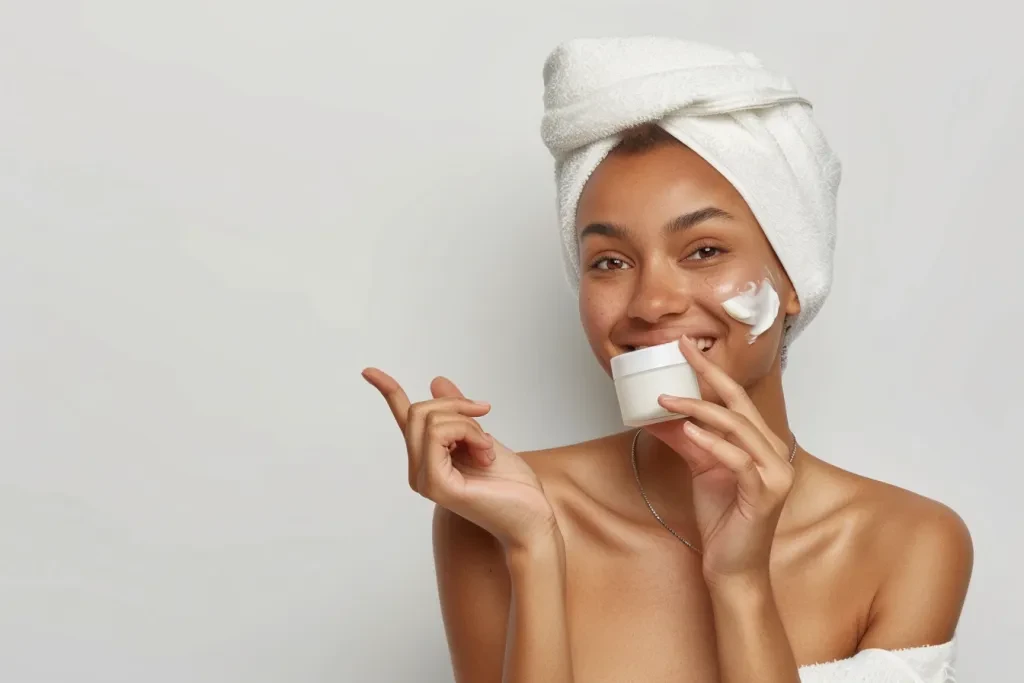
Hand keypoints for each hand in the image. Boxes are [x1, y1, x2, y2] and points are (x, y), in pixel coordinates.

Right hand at [362, 368, 557, 550]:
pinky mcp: (435, 484)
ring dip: (469, 424)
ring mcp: (424, 479)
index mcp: (428, 458)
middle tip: (486, 417)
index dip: (387, 390)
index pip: (404, 418)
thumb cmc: (511, 485)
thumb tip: (437, 381)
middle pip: (420, 411)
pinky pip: (439, 435)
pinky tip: (485, 454)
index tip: (368, 371)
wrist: (531, 517)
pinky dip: (468, 434)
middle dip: (457, 405)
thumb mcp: (483, 437)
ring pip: (431, 420)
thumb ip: (458, 414)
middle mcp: (419, 470)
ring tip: (487, 448)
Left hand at [643, 337, 794, 584]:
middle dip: (708, 374)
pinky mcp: (765, 494)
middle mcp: (772, 452)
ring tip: (667, 400)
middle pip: (739, 403)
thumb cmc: (722, 519)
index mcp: (759, 443)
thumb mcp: (699, 470)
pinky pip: (738, 461)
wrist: (733, 567)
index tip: (685, 347)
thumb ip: (686, 440)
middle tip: (681, 352)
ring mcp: (774, 473)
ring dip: (700, 409)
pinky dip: (714, 444)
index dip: (710, 371)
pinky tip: (691, 432)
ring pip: (738, 428)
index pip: (734, 398)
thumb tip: (656, 414)